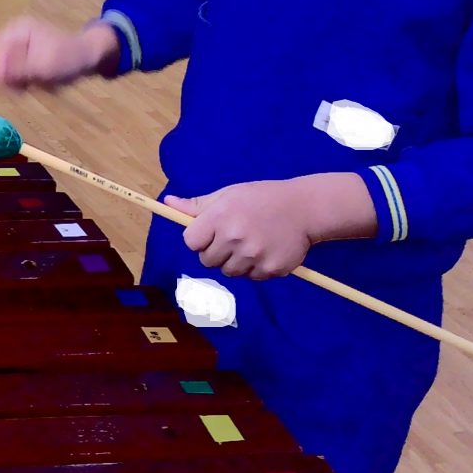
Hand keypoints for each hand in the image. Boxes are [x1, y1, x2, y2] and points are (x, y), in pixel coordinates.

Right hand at [0, 18, 118, 90]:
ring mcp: (18, 46)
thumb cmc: (69, 59)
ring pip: (2, 71)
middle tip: (23, 89)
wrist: (91, 57)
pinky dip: (22, 82)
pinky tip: (36, 83)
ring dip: (15, 82)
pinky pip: (13, 74)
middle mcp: (13, 35)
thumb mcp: (44, 67)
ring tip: (34, 85)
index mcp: (16, 31)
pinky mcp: (24, 57)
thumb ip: (18, 70)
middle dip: (4, 78)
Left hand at [165, 172, 377, 278]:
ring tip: (252, 242)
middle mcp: (235, 238)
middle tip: (234, 236)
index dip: (199, 238)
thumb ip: (197, 205)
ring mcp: (254, 256)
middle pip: (207, 260)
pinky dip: (257, 268)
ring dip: (236, 262)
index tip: (210, 233)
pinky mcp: (271, 270)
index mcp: (220, 218)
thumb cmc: (261, 198)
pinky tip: (266, 250)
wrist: (304, 208)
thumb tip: (168, 203)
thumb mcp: (228, 194)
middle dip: (216, 251)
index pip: (191, 242)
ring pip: (229, 272)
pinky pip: (252, 277)